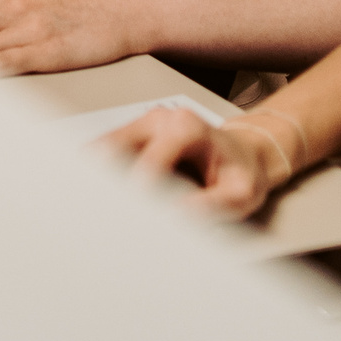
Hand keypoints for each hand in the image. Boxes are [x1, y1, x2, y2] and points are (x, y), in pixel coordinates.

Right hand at [102, 106, 291, 218]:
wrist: (243, 155)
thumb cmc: (241, 173)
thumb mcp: (240, 194)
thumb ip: (211, 206)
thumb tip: (176, 216)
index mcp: (188, 127)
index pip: (149, 163)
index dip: (140, 195)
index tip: (136, 221)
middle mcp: (162, 119)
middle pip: (114, 150)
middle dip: (106, 186)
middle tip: (103, 218)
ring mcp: (144, 124)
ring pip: (102, 151)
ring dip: (97, 181)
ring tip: (97, 212)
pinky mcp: (134, 135)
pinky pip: (105, 154)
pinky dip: (99, 177)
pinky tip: (100, 200)